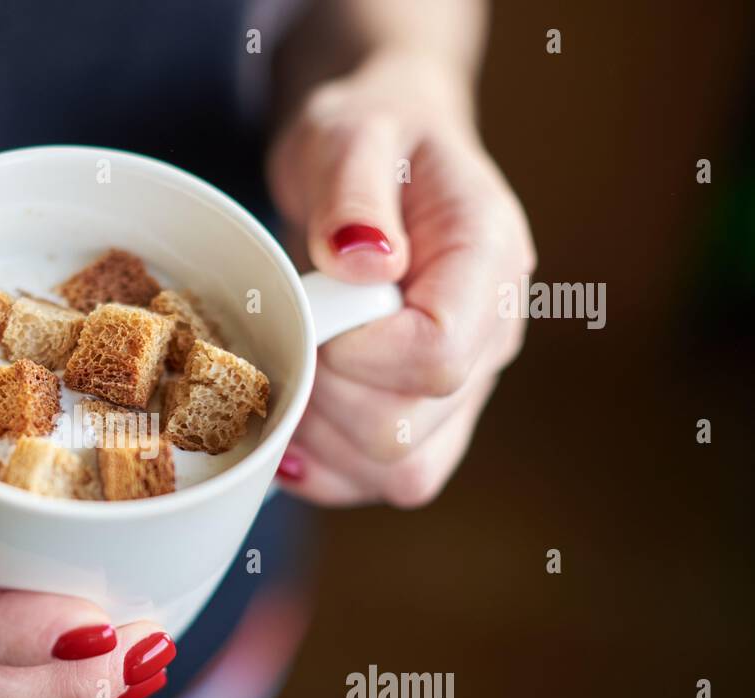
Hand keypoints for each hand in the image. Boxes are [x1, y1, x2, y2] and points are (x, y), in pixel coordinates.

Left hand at [268, 52, 535, 506]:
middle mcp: (489, 341)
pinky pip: (374, 482)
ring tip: (292, 369)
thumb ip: (355, 191)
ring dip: (319, 438)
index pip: (439, 357)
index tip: (318, 307)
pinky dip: (319, 466)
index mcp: (489, 267)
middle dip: (325, 394)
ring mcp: (458, 391)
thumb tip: (361, 260)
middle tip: (295, 332)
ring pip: (400, 474)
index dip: (358, 352)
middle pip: (409, 431)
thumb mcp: (353, 134)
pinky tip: (290, 415)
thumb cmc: (372, 140)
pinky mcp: (420, 419)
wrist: (381, 159)